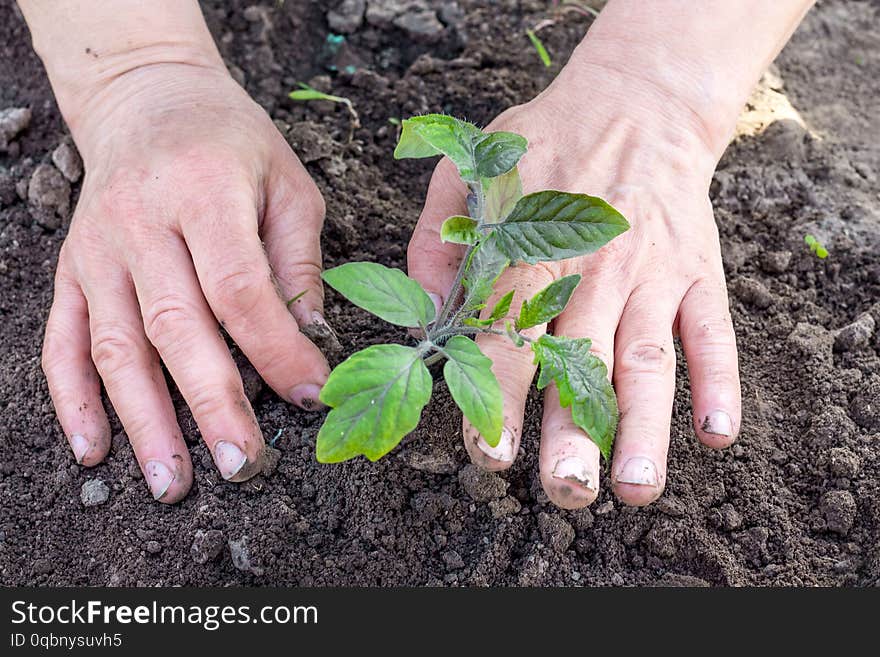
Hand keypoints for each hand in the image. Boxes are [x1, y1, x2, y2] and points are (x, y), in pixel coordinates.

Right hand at [42, 63, 329, 501]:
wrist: (147, 98)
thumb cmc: (232, 142)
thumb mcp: (287, 183)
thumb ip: (297, 261)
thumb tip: (311, 340)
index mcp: (205, 192)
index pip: (240, 288)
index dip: (277, 349)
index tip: (311, 396)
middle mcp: (141, 222)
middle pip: (176, 326)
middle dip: (212, 404)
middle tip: (244, 465)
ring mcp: (96, 250)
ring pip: (116, 346)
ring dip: (144, 421)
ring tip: (172, 483)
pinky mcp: (69, 270)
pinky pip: (62, 341)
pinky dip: (72, 398)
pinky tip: (93, 448)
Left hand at [408, 72, 740, 507]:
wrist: (636, 101)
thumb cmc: (545, 144)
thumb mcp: (471, 171)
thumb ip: (436, 240)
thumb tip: (422, 311)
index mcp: (531, 253)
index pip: (510, 338)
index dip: (500, 399)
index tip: (491, 456)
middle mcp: (593, 272)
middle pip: (581, 361)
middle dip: (573, 432)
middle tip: (566, 493)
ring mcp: (652, 275)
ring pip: (647, 360)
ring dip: (645, 427)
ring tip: (636, 489)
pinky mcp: (698, 272)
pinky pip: (713, 332)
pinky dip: (719, 382)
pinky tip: (716, 437)